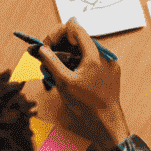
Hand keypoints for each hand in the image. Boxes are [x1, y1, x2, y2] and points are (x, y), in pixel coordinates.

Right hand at [35, 19, 127, 149]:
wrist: (107, 123)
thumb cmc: (87, 105)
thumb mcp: (64, 82)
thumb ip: (52, 61)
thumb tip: (41, 48)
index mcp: (94, 54)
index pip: (74, 28)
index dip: (56, 34)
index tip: (46, 46)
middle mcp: (103, 53)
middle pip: (78, 37)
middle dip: (59, 45)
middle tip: (46, 57)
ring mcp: (108, 61)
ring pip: (83, 48)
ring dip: (66, 54)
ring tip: (54, 68)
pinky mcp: (109, 70)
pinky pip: (90, 58)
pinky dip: (77, 61)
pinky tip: (67, 73)